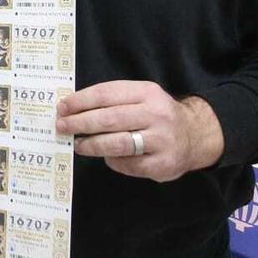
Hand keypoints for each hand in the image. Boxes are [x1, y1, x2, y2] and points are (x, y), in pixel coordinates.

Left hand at [56, 81, 223, 182]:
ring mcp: (161, 140)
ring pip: (118, 143)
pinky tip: (105, 157)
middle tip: (62, 126)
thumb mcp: (142, 97)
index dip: (81, 101)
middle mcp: (157, 114)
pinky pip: (128, 164)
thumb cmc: (157, 115)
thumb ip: (113, 100)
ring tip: (78, 144)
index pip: (107, 93)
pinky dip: (112, 161)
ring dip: (92, 145)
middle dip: (81, 123)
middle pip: (110, 118)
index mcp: (148, 92)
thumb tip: (73, 108)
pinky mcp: (162, 164)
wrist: (195, 135)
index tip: (62, 107)